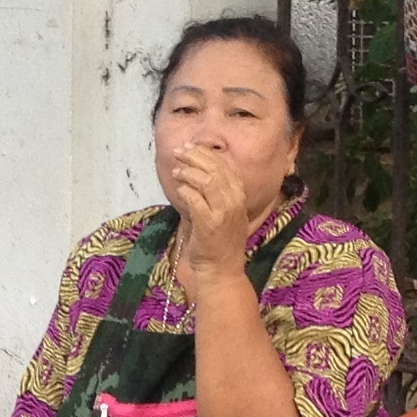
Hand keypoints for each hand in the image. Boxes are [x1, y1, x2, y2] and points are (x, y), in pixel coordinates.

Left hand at [163, 143, 258, 286]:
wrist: (221, 269)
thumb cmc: (218, 241)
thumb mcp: (222, 211)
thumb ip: (214, 191)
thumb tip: (195, 168)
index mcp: (239, 195)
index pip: (223, 165)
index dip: (205, 153)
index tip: (189, 147)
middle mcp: (234, 200)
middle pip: (214, 168)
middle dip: (194, 156)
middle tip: (179, 152)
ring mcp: (224, 212)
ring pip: (206, 181)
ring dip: (188, 172)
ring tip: (177, 172)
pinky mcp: (210, 224)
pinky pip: (195, 199)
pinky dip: (186, 192)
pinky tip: (179, 190)